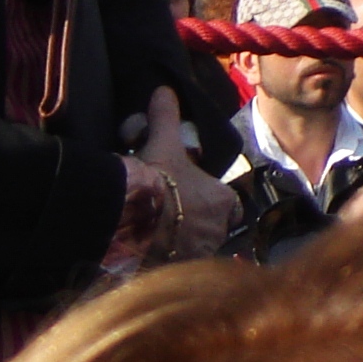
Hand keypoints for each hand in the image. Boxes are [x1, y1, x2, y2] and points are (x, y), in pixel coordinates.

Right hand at [136, 88, 234, 260]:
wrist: (132, 216)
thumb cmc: (157, 178)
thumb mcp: (163, 142)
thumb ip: (166, 117)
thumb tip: (164, 90)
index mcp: (224, 201)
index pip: (230, 206)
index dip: (214, 202)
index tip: (195, 199)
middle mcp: (218, 231)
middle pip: (213, 229)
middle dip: (197, 225)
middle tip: (172, 216)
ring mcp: (198, 253)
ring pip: (197, 248)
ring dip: (183, 244)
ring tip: (159, 235)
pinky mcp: (177, 271)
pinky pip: (177, 265)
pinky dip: (167, 260)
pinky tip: (149, 253)